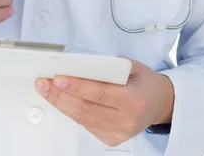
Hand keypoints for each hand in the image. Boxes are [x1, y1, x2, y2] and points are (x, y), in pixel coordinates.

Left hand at [35, 58, 173, 147]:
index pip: (99, 93)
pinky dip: (71, 111)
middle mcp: (126, 120)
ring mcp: (118, 133)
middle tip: (43, 83)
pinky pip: (86, 124)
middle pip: (86, 108)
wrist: (161, 104)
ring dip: (61, 104)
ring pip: (82, 118)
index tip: (58, 78)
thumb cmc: (145, 82)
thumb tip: (80, 64)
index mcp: (133, 100)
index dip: (76, 86)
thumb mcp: (133, 66)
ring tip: (46, 90)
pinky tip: (60, 101)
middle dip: (60, 95)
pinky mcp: (111, 139)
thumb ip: (110, 66)